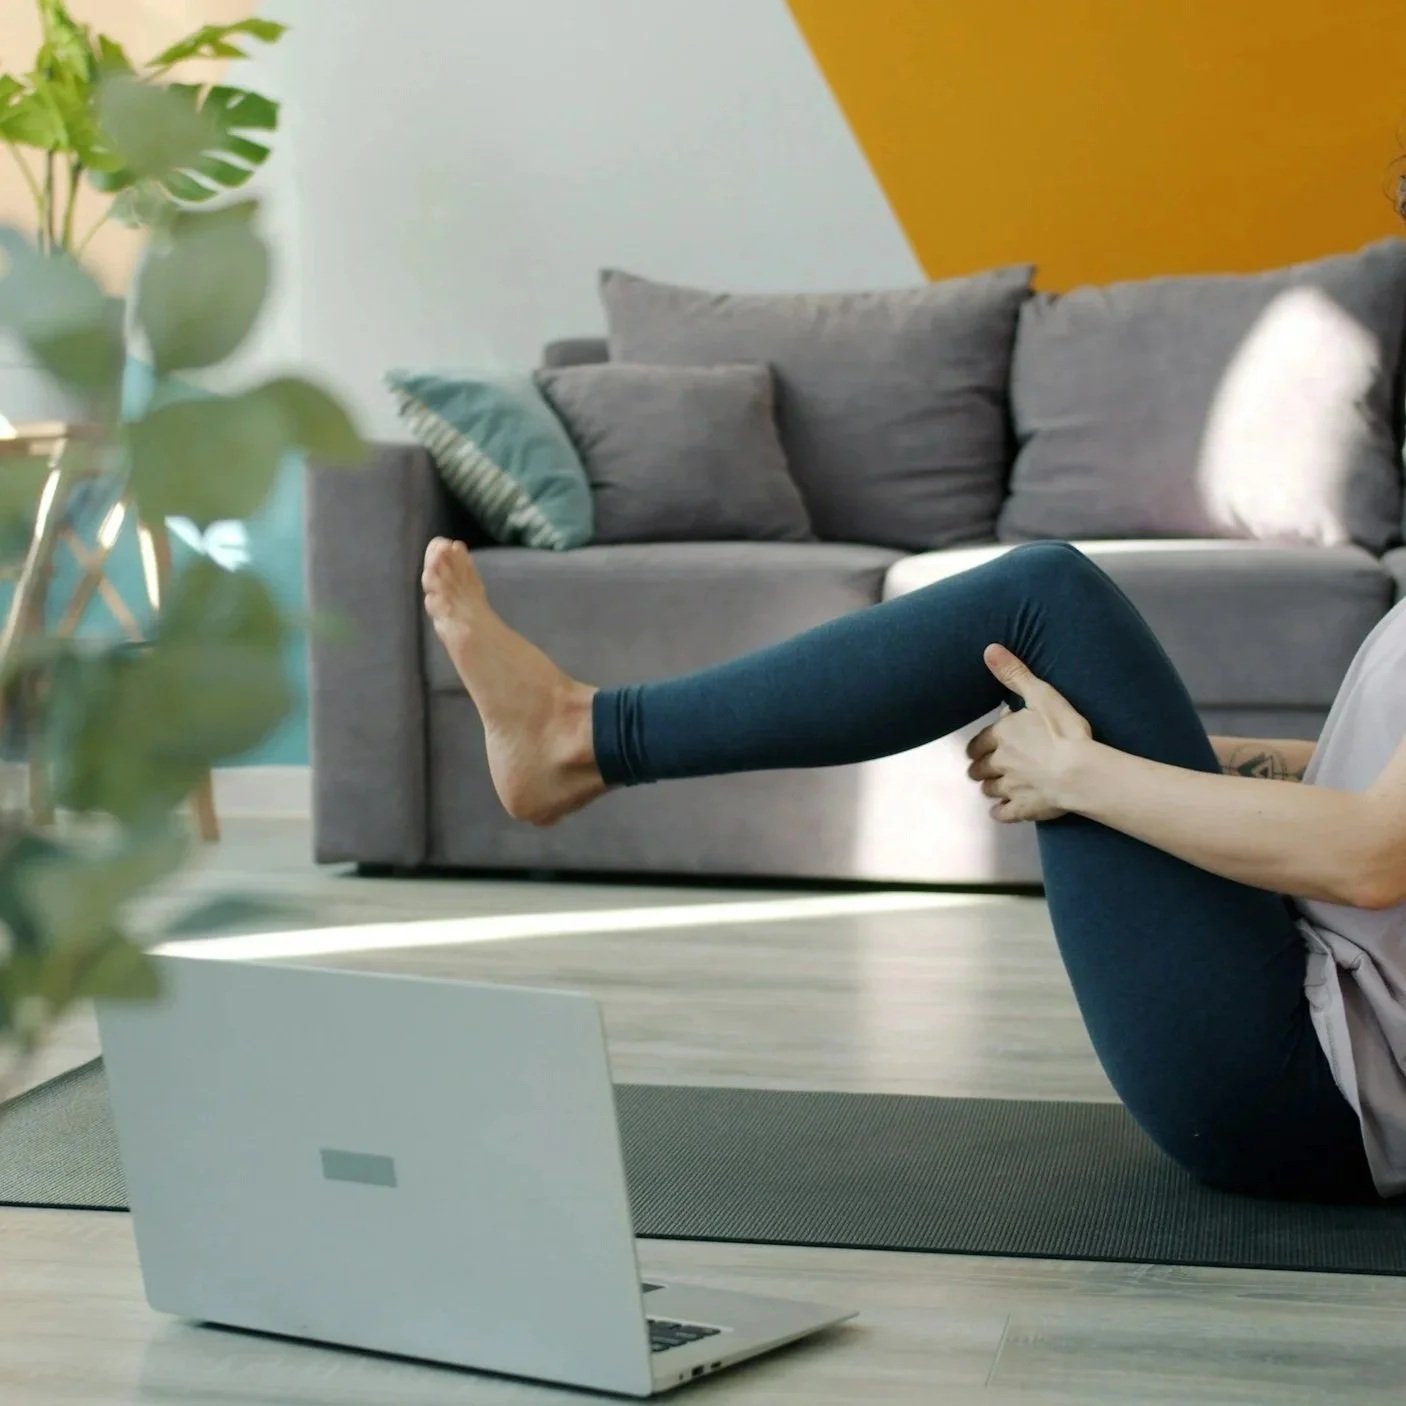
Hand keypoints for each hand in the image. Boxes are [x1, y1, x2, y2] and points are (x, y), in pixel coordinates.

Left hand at [965, 645, 1092, 822]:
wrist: (1082, 772)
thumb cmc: (1065, 731)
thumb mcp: (1041, 695)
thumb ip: (1014, 673)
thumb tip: (989, 649)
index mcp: (1001, 736)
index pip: (978, 743)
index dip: (980, 745)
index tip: (982, 747)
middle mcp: (999, 763)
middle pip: (979, 768)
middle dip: (981, 767)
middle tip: (987, 767)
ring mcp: (1010, 788)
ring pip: (988, 790)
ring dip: (991, 787)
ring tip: (998, 785)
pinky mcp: (1023, 808)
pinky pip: (1003, 813)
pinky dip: (1000, 812)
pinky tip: (1002, 811)